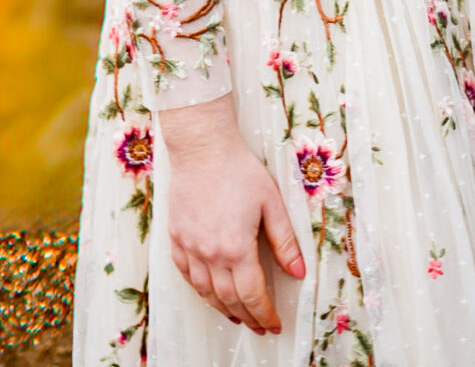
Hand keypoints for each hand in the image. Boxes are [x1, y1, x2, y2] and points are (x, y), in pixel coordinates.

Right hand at [158, 99, 305, 332]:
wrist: (202, 149)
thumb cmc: (240, 170)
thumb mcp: (272, 203)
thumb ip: (285, 241)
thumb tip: (298, 272)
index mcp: (236, 248)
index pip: (253, 295)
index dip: (265, 313)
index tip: (275, 324)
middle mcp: (210, 254)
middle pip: (229, 299)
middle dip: (247, 317)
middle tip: (260, 326)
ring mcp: (190, 247)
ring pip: (205, 292)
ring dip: (223, 309)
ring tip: (237, 317)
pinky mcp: (176, 238)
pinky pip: (186, 275)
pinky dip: (200, 289)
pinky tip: (209, 293)